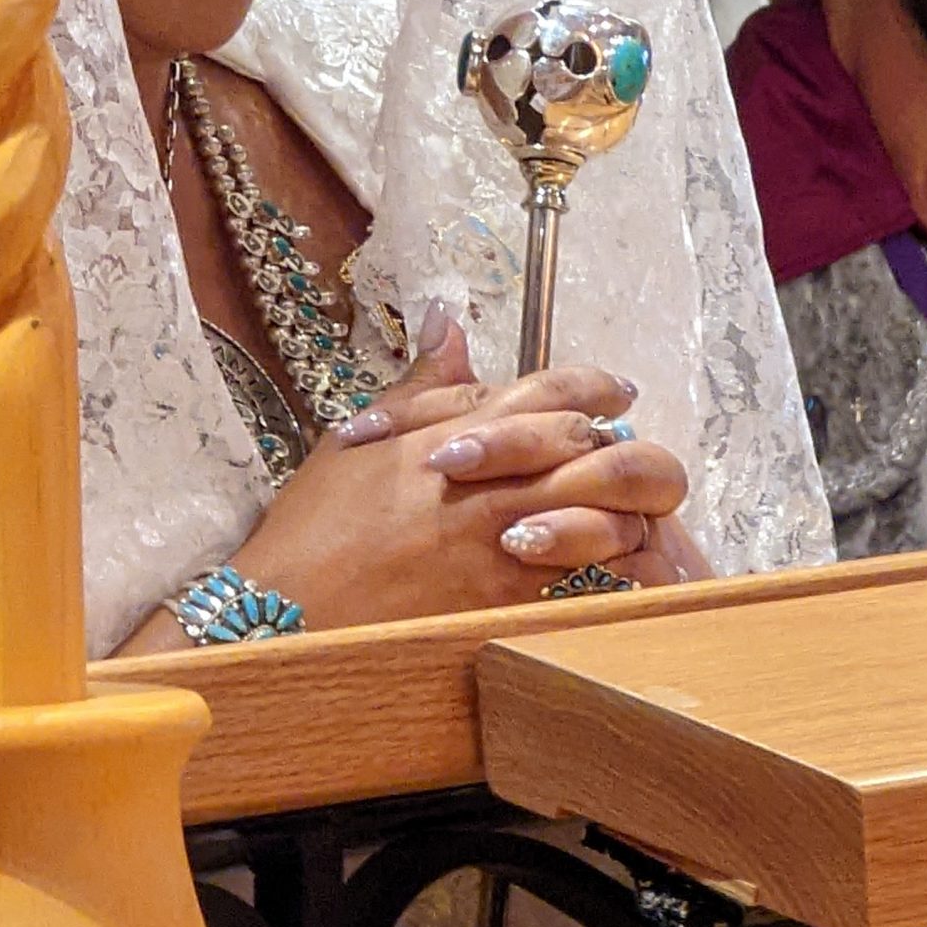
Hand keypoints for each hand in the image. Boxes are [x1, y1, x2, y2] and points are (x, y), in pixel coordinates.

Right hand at [221, 306, 691, 630]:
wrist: (292, 609)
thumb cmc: (318, 525)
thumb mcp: (364, 439)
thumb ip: (423, 384)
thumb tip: (447, 318)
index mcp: (460, 432)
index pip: (549, 392)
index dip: (594, 385)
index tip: (616, 390)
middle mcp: (492, 481)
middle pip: (595, 448)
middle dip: (626, 447)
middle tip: (634, 448)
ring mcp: (505, 542)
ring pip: (605, 514)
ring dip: (626, 510)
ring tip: (631, 512)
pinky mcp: (510, 600)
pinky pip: (589, 582)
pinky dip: (612, 573)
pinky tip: (617, 573)